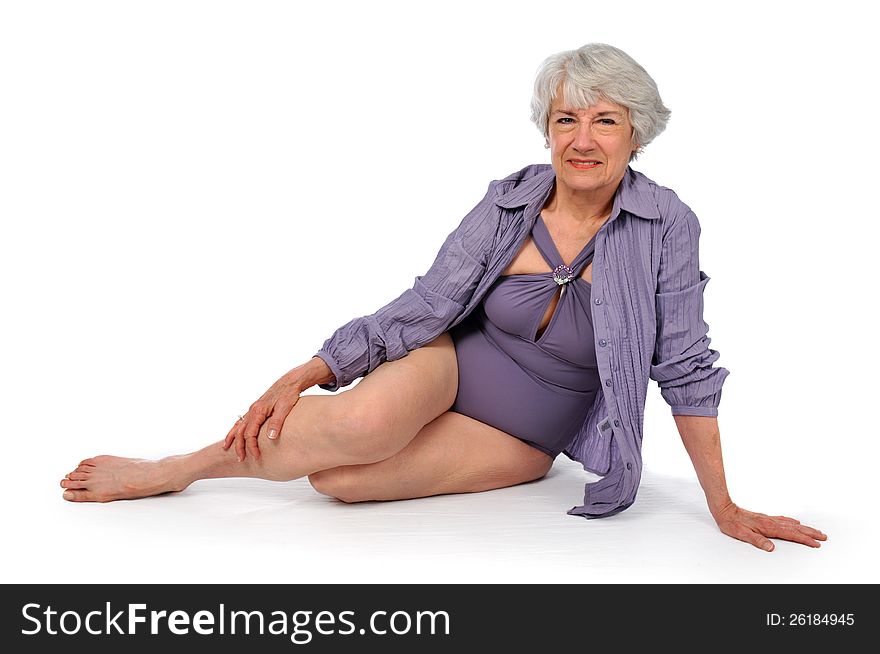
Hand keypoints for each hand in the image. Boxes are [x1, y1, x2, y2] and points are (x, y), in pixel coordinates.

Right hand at [223, 368, 304, 462]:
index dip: (251, 447)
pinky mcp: (256, 408)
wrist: (290, 381)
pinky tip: (235, 433)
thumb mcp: (285, 408)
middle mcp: (253, 410)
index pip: (250, 434)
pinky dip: (236, 428)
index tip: (256, 456)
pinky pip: (242, 420)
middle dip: (239, 446)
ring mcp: (253, 409)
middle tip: (240, 459)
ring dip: (233, 438)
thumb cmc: (288, 394)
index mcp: (258, 411)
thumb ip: (276, 422)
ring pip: (238, 425)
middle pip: (241, 431)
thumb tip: (270, 437)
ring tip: (226, 448)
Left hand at [711, 501, 827, 551]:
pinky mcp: (764, 518)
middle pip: (795, 528)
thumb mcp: (742, 534)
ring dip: (804, 527)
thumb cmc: (731, 523)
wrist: (724, 509)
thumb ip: (757, 541)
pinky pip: (782, 519)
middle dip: (810, 533)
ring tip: (815, 530)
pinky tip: (795, 521)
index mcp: (767, 527)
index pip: (791, 534)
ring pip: (791, 523)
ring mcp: (768, 519)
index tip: (816, 543)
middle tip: (824, 537)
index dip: (804, 539)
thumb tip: (770, 548)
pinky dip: (791, 521)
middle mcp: (770, 522)